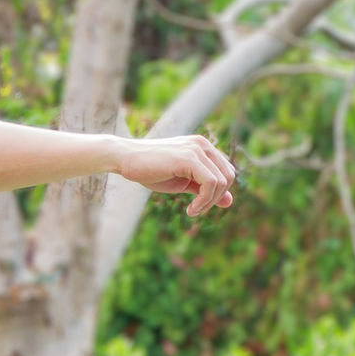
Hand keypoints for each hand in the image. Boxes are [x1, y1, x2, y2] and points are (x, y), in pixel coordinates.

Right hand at [121, 134, 240, 215]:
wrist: (125, 159)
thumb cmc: (151, 171)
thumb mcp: (184, 183)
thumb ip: (206, 189)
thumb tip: (230, 201)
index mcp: (203, 147)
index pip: (227, 172)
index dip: (219, 193)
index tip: (200, 205)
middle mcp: (203, 144)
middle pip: (229, 176)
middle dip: (217, 198)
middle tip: (197, 210)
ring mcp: (197, 149)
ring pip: (221, 182)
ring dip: (209, 203)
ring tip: (192, 211)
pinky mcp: (189, 157)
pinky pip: (211, 184)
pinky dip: (204, 201)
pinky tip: (190, 210)